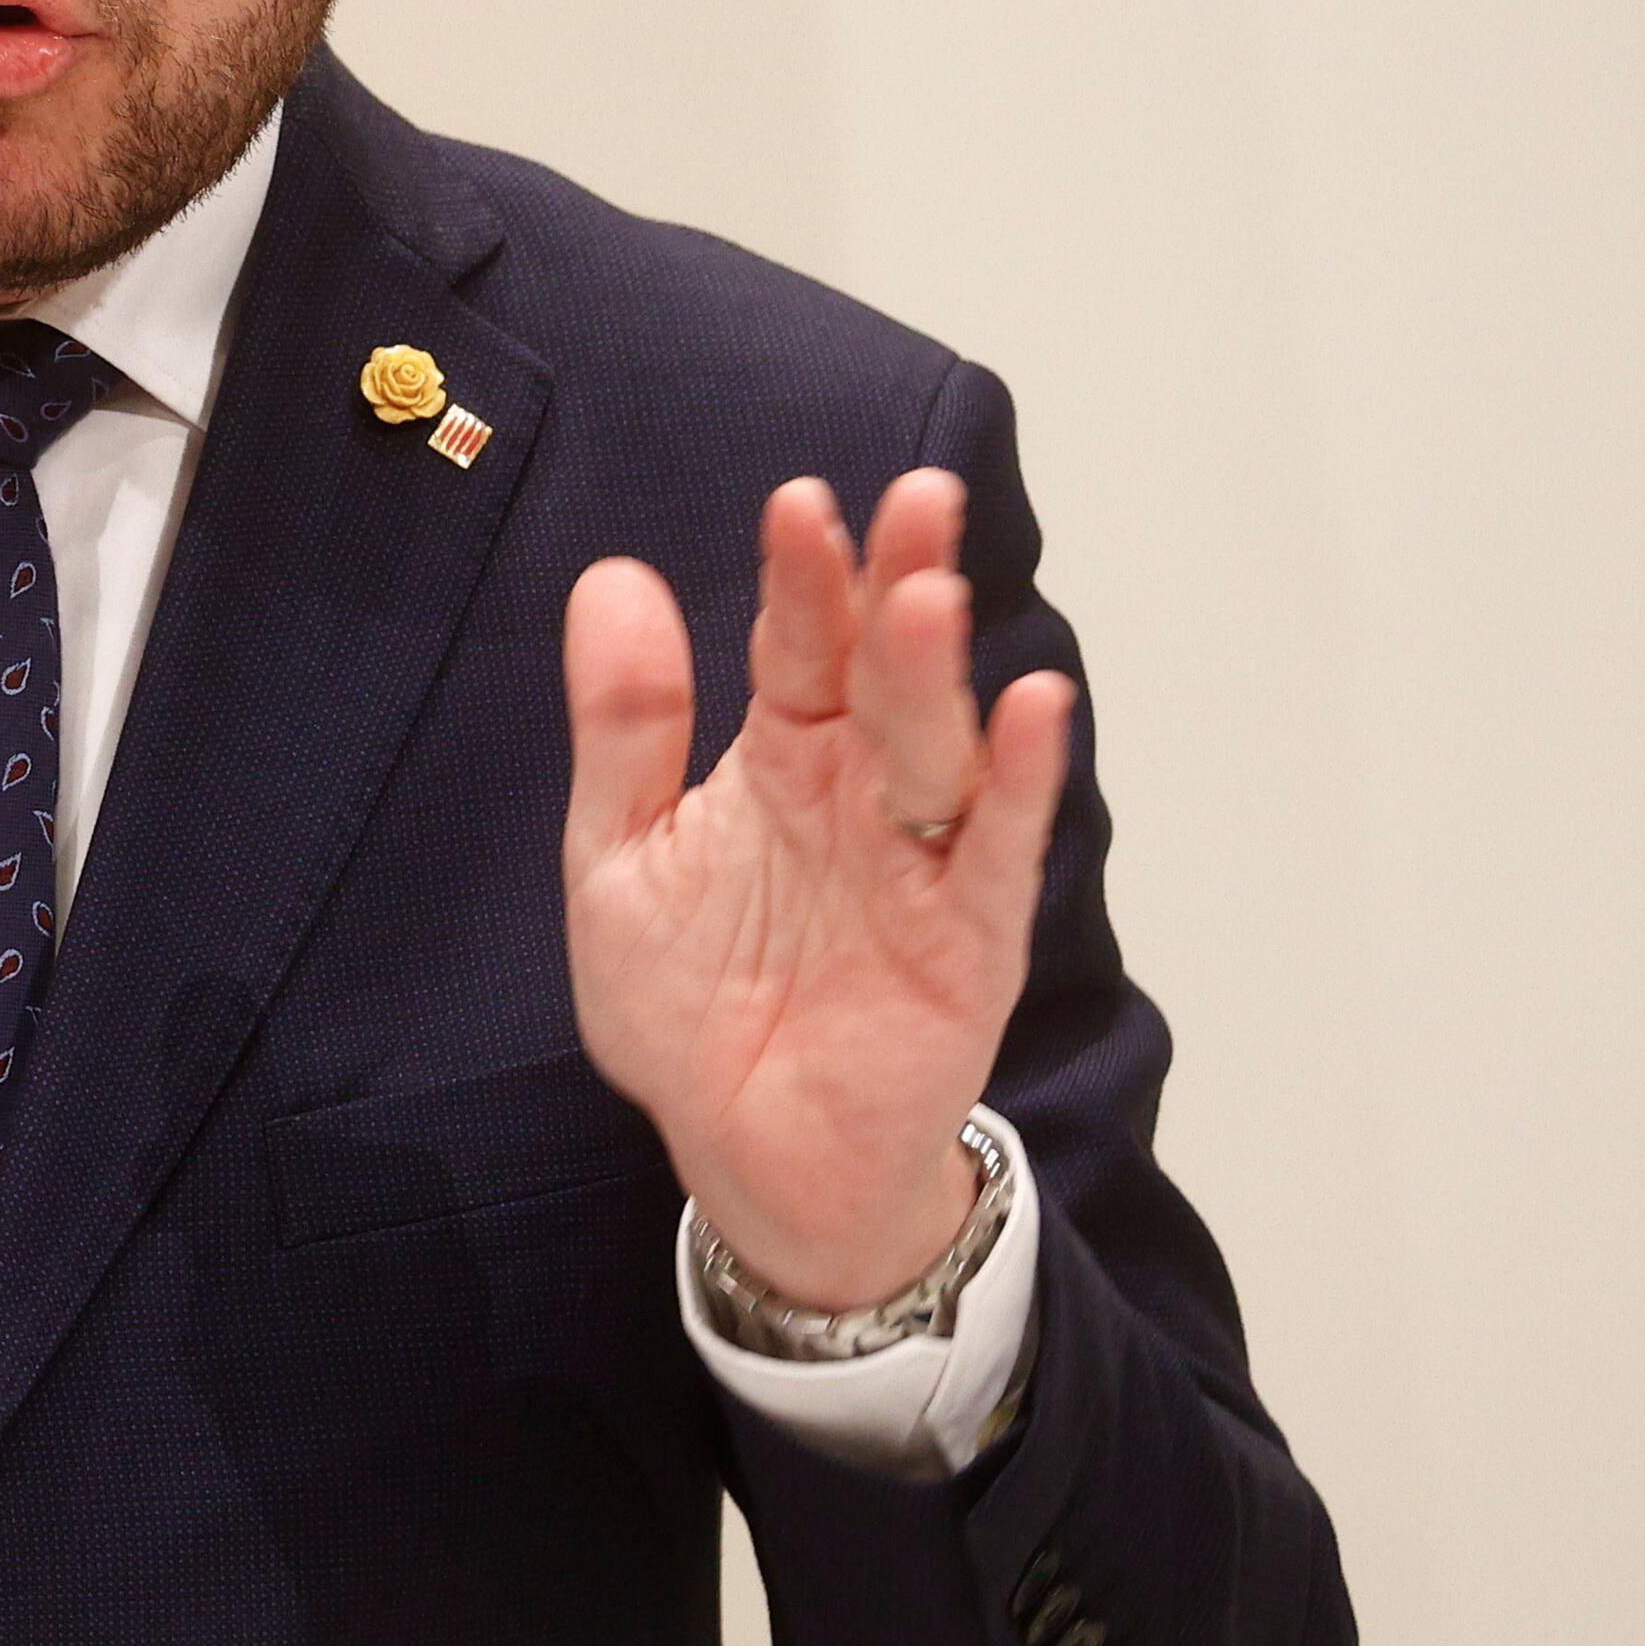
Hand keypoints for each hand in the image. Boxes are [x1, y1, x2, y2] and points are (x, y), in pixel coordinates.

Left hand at [560, 470, 1073, 1310]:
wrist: (741, 1151)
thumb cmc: (688, 1004)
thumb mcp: (619, 855)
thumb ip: (625, 728)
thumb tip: (612, 580)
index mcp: (783, 759)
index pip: (801, 646)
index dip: (804, 578)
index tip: (799, 504)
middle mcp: (863, 793)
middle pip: (888, 672)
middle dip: (898, 585)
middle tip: (913, 494)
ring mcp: (923, 861)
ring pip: (941, 747)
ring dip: (942, 671)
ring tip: (933, 591)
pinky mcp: (968, 940)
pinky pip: (997, 850)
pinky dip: (1020, 780)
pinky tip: (1032, 707)